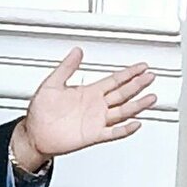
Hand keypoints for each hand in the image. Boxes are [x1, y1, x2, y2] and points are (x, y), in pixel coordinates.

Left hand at [12, 47, 156, 171]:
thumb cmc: (40, 112)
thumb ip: (66, 68)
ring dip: (137, 105)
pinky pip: (113, 132)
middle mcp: (96, 106)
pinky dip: (125, 129)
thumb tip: (77, 51)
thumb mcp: (52, 83)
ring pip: (123, 111)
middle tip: (151, 77)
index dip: (128, 74)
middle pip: (123, 93)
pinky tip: (136, 123)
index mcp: (88, 93)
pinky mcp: (93, 135)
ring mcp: (96, 121)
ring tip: (151, 97)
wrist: (34, 134)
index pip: (114, 80)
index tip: (141, 67)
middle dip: (138, 85)